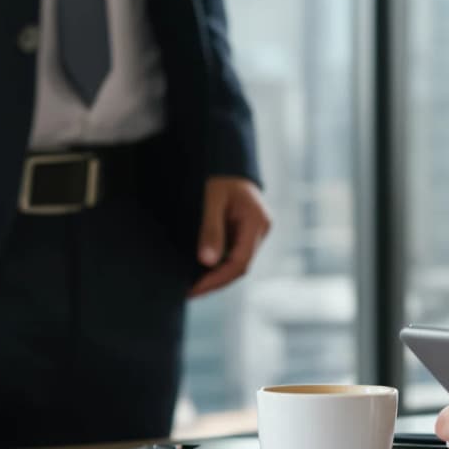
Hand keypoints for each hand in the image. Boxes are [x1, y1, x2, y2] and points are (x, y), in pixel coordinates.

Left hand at [191, 176, 270, 298]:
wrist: (224, 156)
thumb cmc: (218, 173)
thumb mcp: (211, 200)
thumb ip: (210, 229)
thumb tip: (206, 261)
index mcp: (257, 222)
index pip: (240, 262)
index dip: (217, 279)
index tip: (194, 289)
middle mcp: (260, 230)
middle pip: (239, 266)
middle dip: (214, 281)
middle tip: (188, 292)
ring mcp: (253, 231)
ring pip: (235, 261)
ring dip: (214, 274)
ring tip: (189, 283)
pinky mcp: (243, 230)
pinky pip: (231, 252)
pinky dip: (215, 263)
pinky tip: (197, 268)